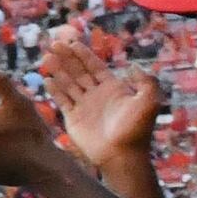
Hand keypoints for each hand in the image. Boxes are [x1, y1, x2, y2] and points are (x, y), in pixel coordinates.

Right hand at [42, 31, 166, 188]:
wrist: (122, 155)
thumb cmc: (136, 129)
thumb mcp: (150, 101)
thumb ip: (146, 81)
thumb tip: (133, 66)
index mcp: (113, 88)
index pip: (95, 66)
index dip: (83, 54)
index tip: (72, 42)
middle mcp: (97, 94)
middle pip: (78, 71)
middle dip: (67, 57)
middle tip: (54, 43)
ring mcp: (84, 106)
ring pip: (68, 83)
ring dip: (58, 69)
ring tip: (47, 57)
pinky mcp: (73, 118)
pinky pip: (62, 100)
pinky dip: (54, 89)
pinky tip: (47, 79)